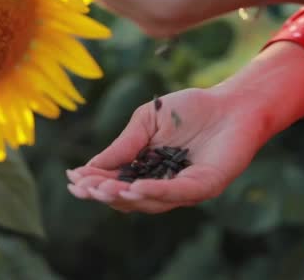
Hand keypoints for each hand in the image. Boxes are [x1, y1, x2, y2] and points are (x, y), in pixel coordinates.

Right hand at [66, 88, 269, 213]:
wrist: (231, 101)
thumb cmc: (190, 109)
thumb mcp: (146, 122)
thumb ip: (123, 144)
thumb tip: (90, 167)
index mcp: (147, 169)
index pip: (116, 181)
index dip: (94, 182)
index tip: (72, 179)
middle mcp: (164, 184)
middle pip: (128, 198)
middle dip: (103, 193)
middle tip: (82, 189)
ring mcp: (184, 188)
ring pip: (148, 201)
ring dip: (123, 196)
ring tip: (101, 190)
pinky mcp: (205, 185)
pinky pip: (176, 194)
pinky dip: (154, 192)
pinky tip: (133, 188)